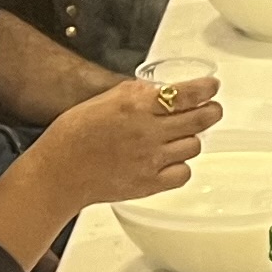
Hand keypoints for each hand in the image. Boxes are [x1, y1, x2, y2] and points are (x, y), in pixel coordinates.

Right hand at [24, 73, 221, 209]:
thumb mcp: (106, 100)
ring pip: (195, 146)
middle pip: (200, 120)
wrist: (60, 171)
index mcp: (136, 105)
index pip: (186, 94)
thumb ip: (137, 94)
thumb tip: (160, 90)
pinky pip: (184, 173)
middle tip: (211, 110)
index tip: (212, 87)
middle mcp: (148, 130)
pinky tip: (171, 160)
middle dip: (211, 112)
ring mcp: (151, 158)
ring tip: (180, 137)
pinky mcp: (150, 183)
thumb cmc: (75, 134)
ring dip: (192, 139)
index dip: (206, 90)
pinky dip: (182, 166)